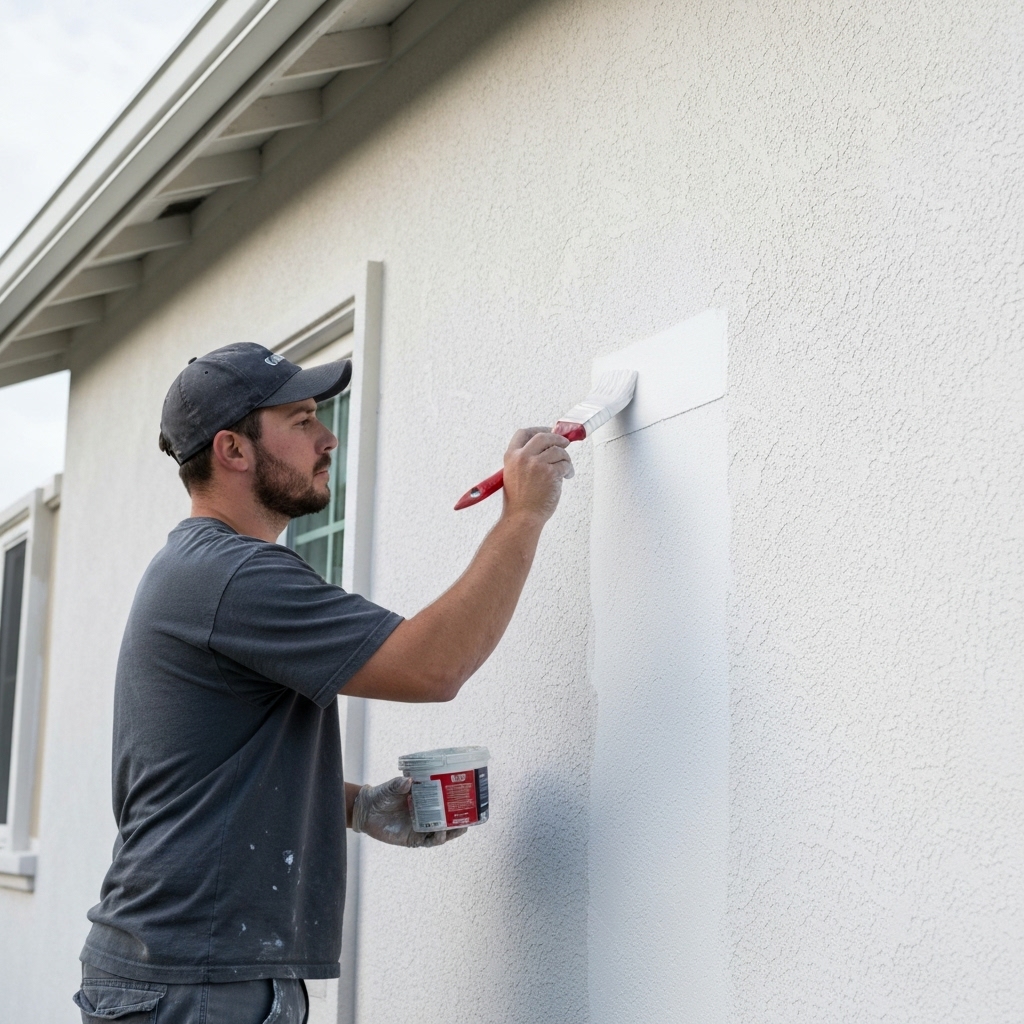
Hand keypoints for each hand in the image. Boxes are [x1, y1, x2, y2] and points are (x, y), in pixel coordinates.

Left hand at [351, 776, 467, 847]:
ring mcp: (419, 827)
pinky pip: (426, 841)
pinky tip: (441, 834)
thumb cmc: (381, 795)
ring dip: (451, 831)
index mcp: (424, 800)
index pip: (444, 802)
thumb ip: (398, 784)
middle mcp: (425, 815)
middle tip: (471, 817)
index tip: (469, 800)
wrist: (366, 811)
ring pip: (441, 832)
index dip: (456, 803)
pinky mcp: (411, 838)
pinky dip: (436, 839)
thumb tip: (408, 780)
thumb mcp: (391, 787)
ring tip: (460, 828)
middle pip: (447, 820)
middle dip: (460, 820)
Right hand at [502, 427, 573, 522]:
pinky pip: (565, 464)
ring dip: (565, 458)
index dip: (537, 429)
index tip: (547, 431)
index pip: (523, 433)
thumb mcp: (514, 474)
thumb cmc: (519, 500)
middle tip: (564, 443)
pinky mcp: (550, 473)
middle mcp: (523, 457)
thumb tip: (545, 447)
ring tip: (565, 468)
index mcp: (511, 456)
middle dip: (556, 438)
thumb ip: (525, 459)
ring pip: (558, 451)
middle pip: (543, 436)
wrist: (523, 517)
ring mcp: (537, 464)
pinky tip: (566, 476)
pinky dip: (568, 469)